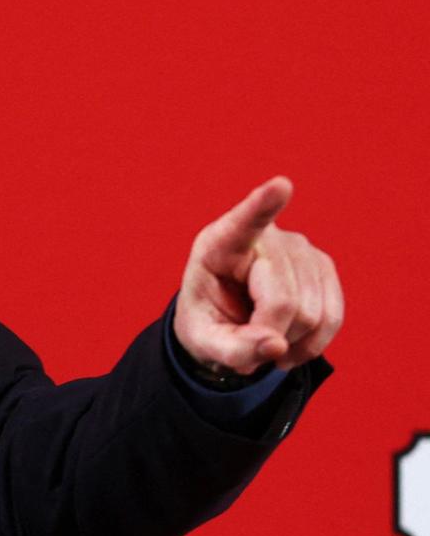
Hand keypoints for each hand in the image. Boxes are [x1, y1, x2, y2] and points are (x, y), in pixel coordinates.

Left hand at [174, 176, 343, 374]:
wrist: (224, 322)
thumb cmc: (206, 325)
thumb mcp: (202, 343)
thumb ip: (231, 350)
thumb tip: (277, 346)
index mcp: (218, 245)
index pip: (244, 223)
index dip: (264, 205)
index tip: (280, 186)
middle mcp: (263, 238)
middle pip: (282, 300)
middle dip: (268, 334)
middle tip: (246, 341)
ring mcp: (299, 248)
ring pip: (312, 312)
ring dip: (290, 340)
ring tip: (264, 336)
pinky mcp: (322, 266)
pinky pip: (333, 316)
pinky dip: (313, 342)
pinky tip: (289, 344)